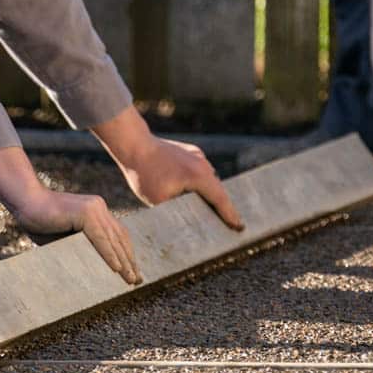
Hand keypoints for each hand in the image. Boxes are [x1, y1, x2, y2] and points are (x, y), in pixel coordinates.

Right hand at [10, 187, 140, 283]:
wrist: (25, 201)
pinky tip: (117, 268)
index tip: (133, 271)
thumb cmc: (40, 221)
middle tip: (137, 280)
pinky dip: (109, 254)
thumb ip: (82, 246)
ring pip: (113, 239)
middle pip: (120, 238)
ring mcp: (94, 208)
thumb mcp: (66, 237)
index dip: (126, 254)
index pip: (117, 235)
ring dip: (124, 261)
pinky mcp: (86, 212)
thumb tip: (95, 269)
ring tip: (130, 279)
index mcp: (97, 211)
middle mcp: (99, 207)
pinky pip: (101, 238)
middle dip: (130, 260)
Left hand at [118, 136, 244, 231]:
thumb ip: (178, 210)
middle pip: (218, 189)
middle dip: (223, 207)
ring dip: (211, 194)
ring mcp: (197, 155)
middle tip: (230, 225)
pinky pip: (200, 172)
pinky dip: (201, 184)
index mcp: (199, 176)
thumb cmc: (144, 174)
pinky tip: (195, 194)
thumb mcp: (159, 201)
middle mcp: (202, 163)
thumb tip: (188, 221)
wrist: (133, 144)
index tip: (239, 227)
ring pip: (209, 180)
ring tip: (213, 212)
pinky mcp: (190, 152)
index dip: (230, 215)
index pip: (220, 199)